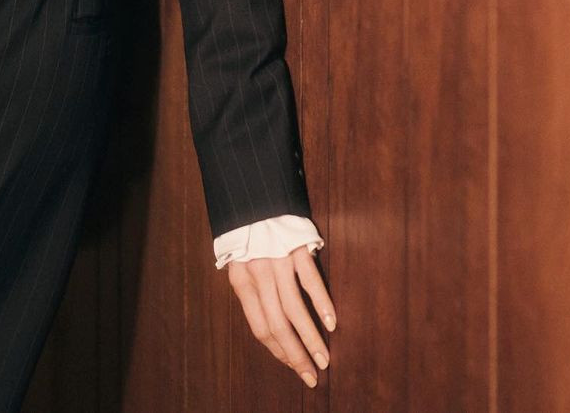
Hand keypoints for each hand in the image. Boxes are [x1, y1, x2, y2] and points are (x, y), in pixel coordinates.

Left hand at [226, 244, 335, 387]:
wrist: (253, 195)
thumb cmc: (247, 235)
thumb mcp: (239, 264)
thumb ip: (251, 292)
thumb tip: (269, 326)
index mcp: (242, 283)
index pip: (261, 328)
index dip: (278, 351)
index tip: (294, 366)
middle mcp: (258, 276)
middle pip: (278, 325)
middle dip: (296, 354)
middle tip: (312, 374)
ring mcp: (278, 262)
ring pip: (294, 309)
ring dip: (311, 337)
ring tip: (324, 357)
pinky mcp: (295, 248)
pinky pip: (309, 280)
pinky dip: (321, 302)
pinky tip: (331, 321)